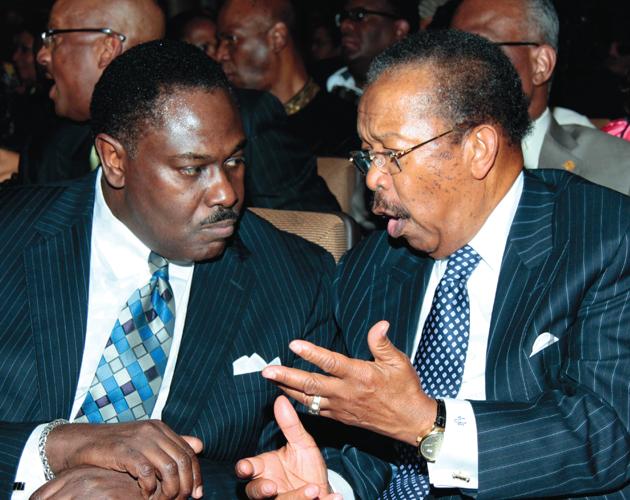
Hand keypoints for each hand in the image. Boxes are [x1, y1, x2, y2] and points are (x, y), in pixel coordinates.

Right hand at [45, 421, 202, 498]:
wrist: (81, 442)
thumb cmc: (115, 446)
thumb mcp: (146, 442)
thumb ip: (171, 444)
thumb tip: (200, 446)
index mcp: (161, 428)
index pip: (188, 452)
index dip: (196, 474)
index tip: (198, 493)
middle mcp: (153, 431)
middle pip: (182, 460)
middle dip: (186, 485)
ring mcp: (138, 440)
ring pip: (168, 468)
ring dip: (170, 490)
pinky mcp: (124, 451)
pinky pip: (146, 472)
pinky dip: (150, 488)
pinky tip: (146, 495)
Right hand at [235, 396, 340, 499]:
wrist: (322, 488)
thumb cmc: (305, 465)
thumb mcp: (301, 443)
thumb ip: (290, 425)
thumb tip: (280, 399)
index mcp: (264, 468)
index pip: (248, 468)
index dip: (245, 468)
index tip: (246, 467)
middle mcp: (269, 487)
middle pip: (256, 492)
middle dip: (262, 490)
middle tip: (273, 487)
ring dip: (296, 498)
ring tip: (313, 490)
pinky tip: (335, 498)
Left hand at [262, 321, 435, 445]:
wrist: (411, 422)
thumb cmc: (406, 389)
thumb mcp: (399, 362)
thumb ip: (382, 343)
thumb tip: (379, 323)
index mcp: (360, 375)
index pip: (330, 362)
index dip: (311, 353)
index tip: (293, 345)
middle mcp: (346, 392)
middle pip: (310, 384)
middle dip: (286, 377)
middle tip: (267, 371)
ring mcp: (341, 407)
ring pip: (309, 399)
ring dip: (288, 390)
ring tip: (271, 381)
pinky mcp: (341, 417)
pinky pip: (316, 411)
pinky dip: (300, 403)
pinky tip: (289, 397)